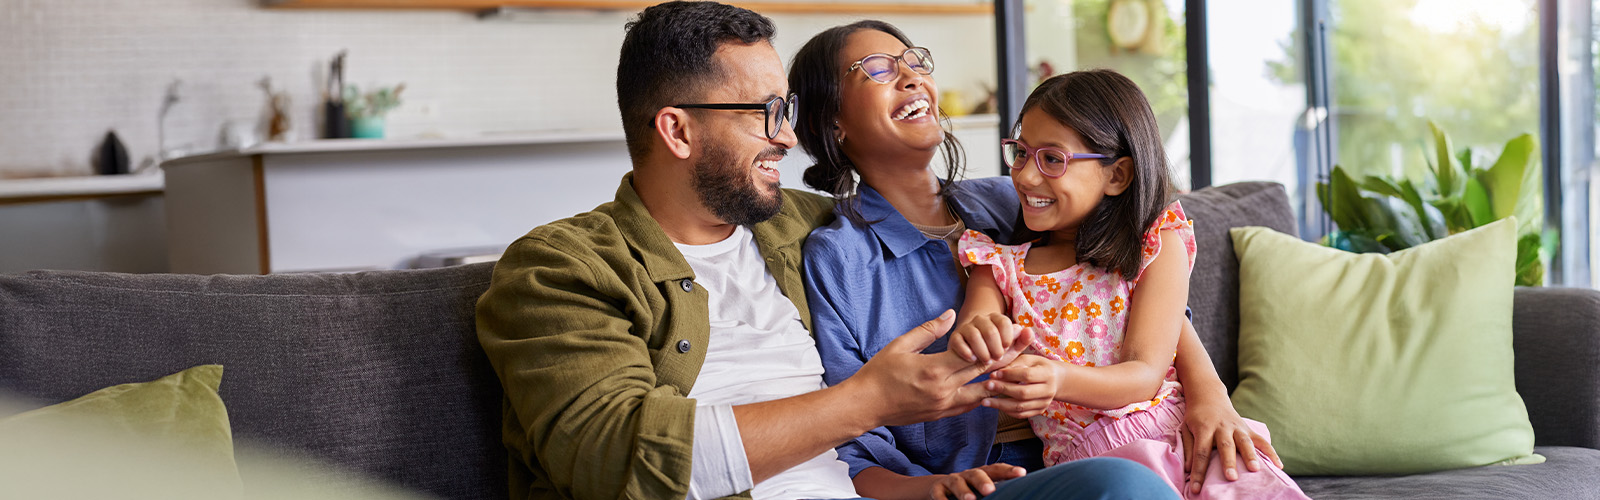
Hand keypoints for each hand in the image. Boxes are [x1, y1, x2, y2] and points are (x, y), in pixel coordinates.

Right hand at [846, 310, 1031, 426]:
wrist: (865, 405)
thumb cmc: (879, 372)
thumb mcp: (901, 345)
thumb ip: (929, 330)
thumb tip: (951, 315)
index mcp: (934, 370)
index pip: (975, 355)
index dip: (997, 343)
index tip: (1014, 332)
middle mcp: (944, 390)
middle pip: (984, 373)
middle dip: (1007, 357)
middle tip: (1026, 345)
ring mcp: (943, 406)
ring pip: (981, 393)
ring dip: (998, 381)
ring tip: (1017, 370)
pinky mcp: (940, 415)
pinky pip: (968, 405)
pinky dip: (981, 395)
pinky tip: (990, 388)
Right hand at [929, 463, 1026, 499]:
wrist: (938, 488)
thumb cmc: (969, 490)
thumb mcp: (981, 488)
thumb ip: (998, 489)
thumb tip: (1018, 493)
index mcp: (982, 474)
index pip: (996, 469)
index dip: (1008, 470)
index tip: (1022, 473)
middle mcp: (967, 475)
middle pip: (976, 474)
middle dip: (983, 481)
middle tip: (991, 491)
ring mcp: (951, 481)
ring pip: (956, 483)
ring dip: (963, 491)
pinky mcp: (936, 490)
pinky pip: (938, 494)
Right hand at [949, 313, 1023, 367]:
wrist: (974, 355)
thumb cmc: (995, 351)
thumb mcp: (1011, 349)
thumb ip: (1022, 341)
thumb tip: (1028, 330)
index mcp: (996, 319)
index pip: (1004, 322)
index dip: (1007, 337)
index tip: (1007, 348)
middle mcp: (980, 319)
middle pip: (990, 330)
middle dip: (996, 348)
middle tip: (997, 358)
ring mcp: (966, 327)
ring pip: (974, 335)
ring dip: (982, 351)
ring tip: (986, 361)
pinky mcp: (955, 337)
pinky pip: (959, 342)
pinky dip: (967, 352)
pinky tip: (973, 360)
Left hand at [981, 354, 1063, 418]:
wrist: (1056, 379)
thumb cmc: (1037, 366)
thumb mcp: (1028, 360)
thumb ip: (1013, 365)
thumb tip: (994, 375)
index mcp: (1047, 374)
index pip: (1027, 375)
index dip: (1009, 375)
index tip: (994, 374)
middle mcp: (1049, 390)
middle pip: (1023, 393)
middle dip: (1003, 390)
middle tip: (987, 386)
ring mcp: (1045, 403)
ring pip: (1021, 407)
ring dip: (1000, 405)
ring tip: (985, 401)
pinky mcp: (1040, 411)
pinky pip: (1021, 415)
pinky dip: (1007, 411)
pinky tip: (995, 406)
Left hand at [1181, 399, 1282, 494]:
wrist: (1209, 396)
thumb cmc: (1196, 417)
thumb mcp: (1185, 429)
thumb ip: (1188, 448)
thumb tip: (1188, 470)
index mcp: (1204, 428)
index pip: (1200, 452)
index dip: (1199, 471)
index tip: (1196, 488)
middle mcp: (1222, 427)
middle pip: (1225, 446)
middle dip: (1229, 462)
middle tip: (1231, 478)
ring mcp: (1237, 427)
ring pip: (1245, 441)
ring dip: (1250, 456)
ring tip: (1255, 469)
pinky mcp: (1248, 429)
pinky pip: (1261, 441)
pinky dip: (1271, 452)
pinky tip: (1279, 466)